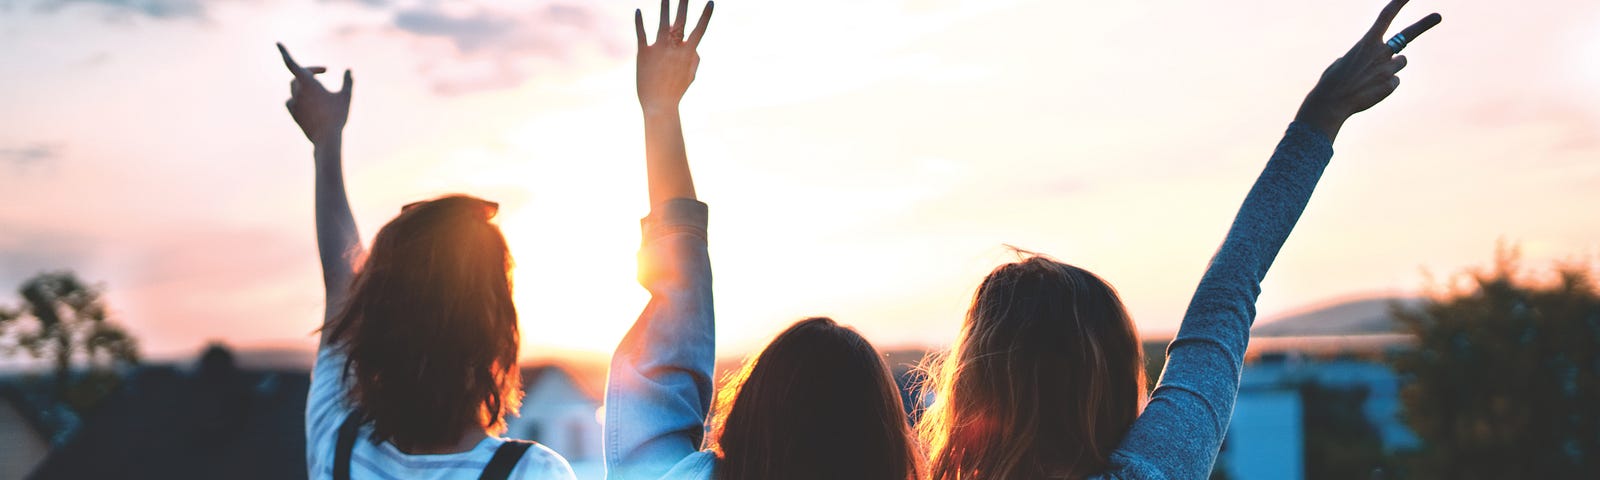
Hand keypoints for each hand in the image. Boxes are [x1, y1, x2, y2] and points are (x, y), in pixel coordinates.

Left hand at [278, 43, 352, 144]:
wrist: (326, 139)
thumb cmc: (337, 116)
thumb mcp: (346, 97)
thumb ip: (347, 82)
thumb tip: (349, 70)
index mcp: (308, 83)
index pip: (292, 64)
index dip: (284, 52)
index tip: (277, 43)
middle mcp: (297, 91)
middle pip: (298, 75)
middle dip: (310, 71)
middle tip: (324, 70)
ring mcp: (294, 103)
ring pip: (294, 88)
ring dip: (304, 85)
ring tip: (319, 89)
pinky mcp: (293, 114)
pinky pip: (291, 101)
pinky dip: (298, 98)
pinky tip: (307, 102)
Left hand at [635, 0, 713, 114]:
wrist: (658, 104)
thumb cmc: (676, 91)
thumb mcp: (691, 75)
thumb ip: (694, 59)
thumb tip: (692, 44)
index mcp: (688, 53)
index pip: (699, 30)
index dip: (706, 15)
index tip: (711, 2)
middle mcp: (674, 48)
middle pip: (680, 21)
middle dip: (684, 4)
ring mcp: (658, 49)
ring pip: (662, 22)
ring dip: (664, 6)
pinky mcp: (644, 53)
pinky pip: (641, 33)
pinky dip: (639, 21)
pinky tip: (637, 10)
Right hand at [1295, 0, 1440, 139]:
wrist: (1331, 103)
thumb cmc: (1332, 82)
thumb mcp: (1343, 62)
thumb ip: (1361, 57)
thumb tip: (1372, 63)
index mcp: (1366, 42)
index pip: (1386, 17)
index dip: (1398, 3)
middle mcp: (1381, 52)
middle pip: (1407, 35)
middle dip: (1424, 24)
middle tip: (1438, 16)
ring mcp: (1388, 68)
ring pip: (1400, 62)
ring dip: (1390, 67)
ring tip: (1371, 78)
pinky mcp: (1392, 84)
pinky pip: (1394, 81)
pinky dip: (1385, 85)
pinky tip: (1370, 90)